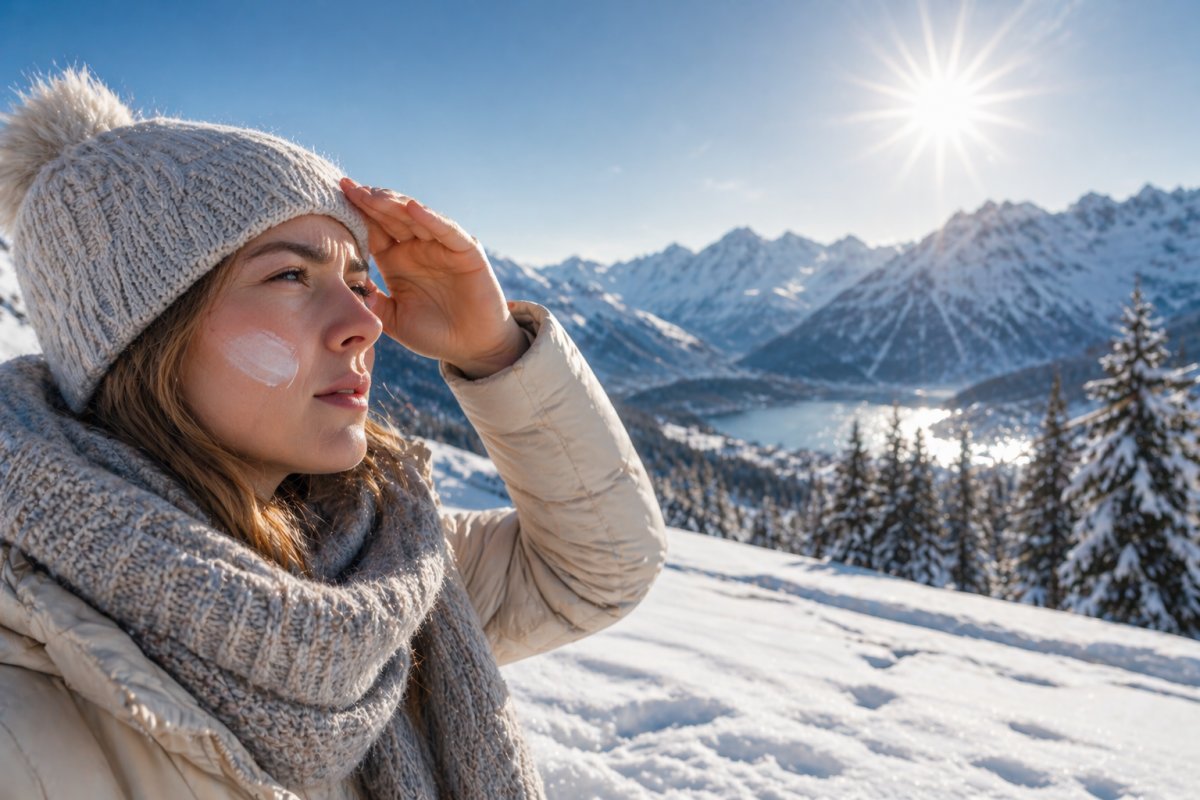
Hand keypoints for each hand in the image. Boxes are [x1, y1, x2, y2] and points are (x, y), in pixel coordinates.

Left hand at [339, 178, 528, 378]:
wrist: (472, 348)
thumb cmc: (434, 334)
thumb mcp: (393, 319)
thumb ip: (371, 302)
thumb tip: (344, 285)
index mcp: (396, 260)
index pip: (372, 229)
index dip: (355, 214)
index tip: (333, 198)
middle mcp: (417, 247)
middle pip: (390, 216)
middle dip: (369, 201)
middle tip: (347, 187)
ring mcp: (441, 246)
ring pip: (415, 217)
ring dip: (394, 204)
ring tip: (372, 194)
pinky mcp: (466, 251)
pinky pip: (446, 231)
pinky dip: (430, 218)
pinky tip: (411, 208)